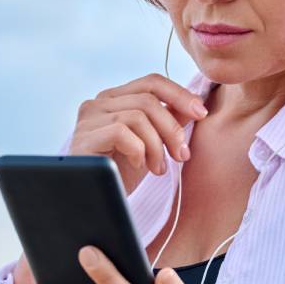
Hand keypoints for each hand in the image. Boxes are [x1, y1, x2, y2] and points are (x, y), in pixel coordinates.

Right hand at [68, 74, 209, 194]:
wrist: (95, 201)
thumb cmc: (122, 174)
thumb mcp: (152, 144)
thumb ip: (168, 122)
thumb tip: (194, 106)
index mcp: (116, 99)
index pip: (152, 82)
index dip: (180, 94)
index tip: (201, 113)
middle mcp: (99, 103)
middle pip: (148, 99)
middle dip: (172, 128)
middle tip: (181, 155)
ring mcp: (88, 119)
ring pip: (137, 116)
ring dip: (156, 145)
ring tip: (158, 169)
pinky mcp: (83, 138)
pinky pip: (121, 132)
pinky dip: (138, 150)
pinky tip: (138, 166)